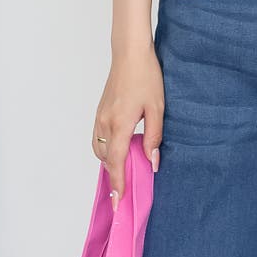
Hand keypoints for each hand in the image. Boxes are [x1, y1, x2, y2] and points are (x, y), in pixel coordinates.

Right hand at [93, 42, 164, 209]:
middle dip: (114, 176)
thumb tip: (153, 162)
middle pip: (106, 159)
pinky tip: (119, 150)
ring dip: (109, 163)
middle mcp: (105, 123)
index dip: (118, 183)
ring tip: (123, 172)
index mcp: (120, 124)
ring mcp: (100, 117)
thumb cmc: (147, 77)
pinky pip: (98, 138)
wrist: (130, 54)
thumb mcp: (157, 107)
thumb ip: (154, 136)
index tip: (119, 201)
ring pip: (100, 149)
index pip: (117, 162)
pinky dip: (105, 150)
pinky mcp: (100, 111)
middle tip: (125, 191)